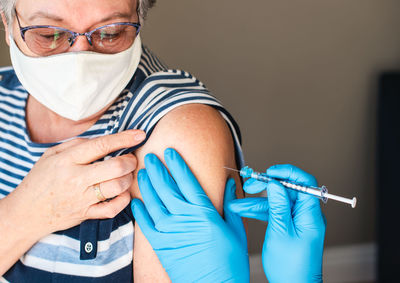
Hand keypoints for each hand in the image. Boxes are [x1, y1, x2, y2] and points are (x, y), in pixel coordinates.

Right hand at [10, 130, 145, 237]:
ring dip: (129, 178)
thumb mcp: (51, 155)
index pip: (101, 145)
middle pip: (115, 167)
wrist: (26, 213)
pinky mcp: (86, 214)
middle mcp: (76, 179)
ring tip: (127, 174)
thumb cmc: (40, 179)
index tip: (140, 134)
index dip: (124, 138)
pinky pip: (112, 209)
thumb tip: (103, 140)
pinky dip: (124, 200)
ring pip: (117, 186)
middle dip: (131, 160)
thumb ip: (76, 144)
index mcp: (67, 160)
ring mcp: (82, 199)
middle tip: (132, 159)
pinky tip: (123, 192)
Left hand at [131, 148, 248, 282]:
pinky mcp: (161, 245)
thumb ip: (230, 205)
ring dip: (147, 185)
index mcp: (204, 213)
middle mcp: (184, 218)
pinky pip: (146, 224)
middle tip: (150, 157)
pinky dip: (140, 210)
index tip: (170, 152)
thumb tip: (228, 183)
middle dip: (157, 169)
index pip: (187, 181)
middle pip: (167, 187)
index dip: (177, 164)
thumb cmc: (229, 263)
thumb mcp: (236, 231)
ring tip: (141, 172)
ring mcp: (170, 232)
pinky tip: (136, 200)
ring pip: (154, 201)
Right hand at [228, 164, 325, 282]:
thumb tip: (275, 183)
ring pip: (276, 202)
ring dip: (257, 201)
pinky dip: (259, 211)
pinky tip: (244, 210)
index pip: (305, 182)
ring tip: (238, 202)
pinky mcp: (288, 226)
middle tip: (250, 184)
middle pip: (287, 190)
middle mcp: (305, 214)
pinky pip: (274, 212)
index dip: (288, 173)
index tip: (270, 172)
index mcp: (309, 214)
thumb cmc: (292, 266)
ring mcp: (296, 220)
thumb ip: (278, 205)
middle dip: (266, 185)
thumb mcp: (280, 231)